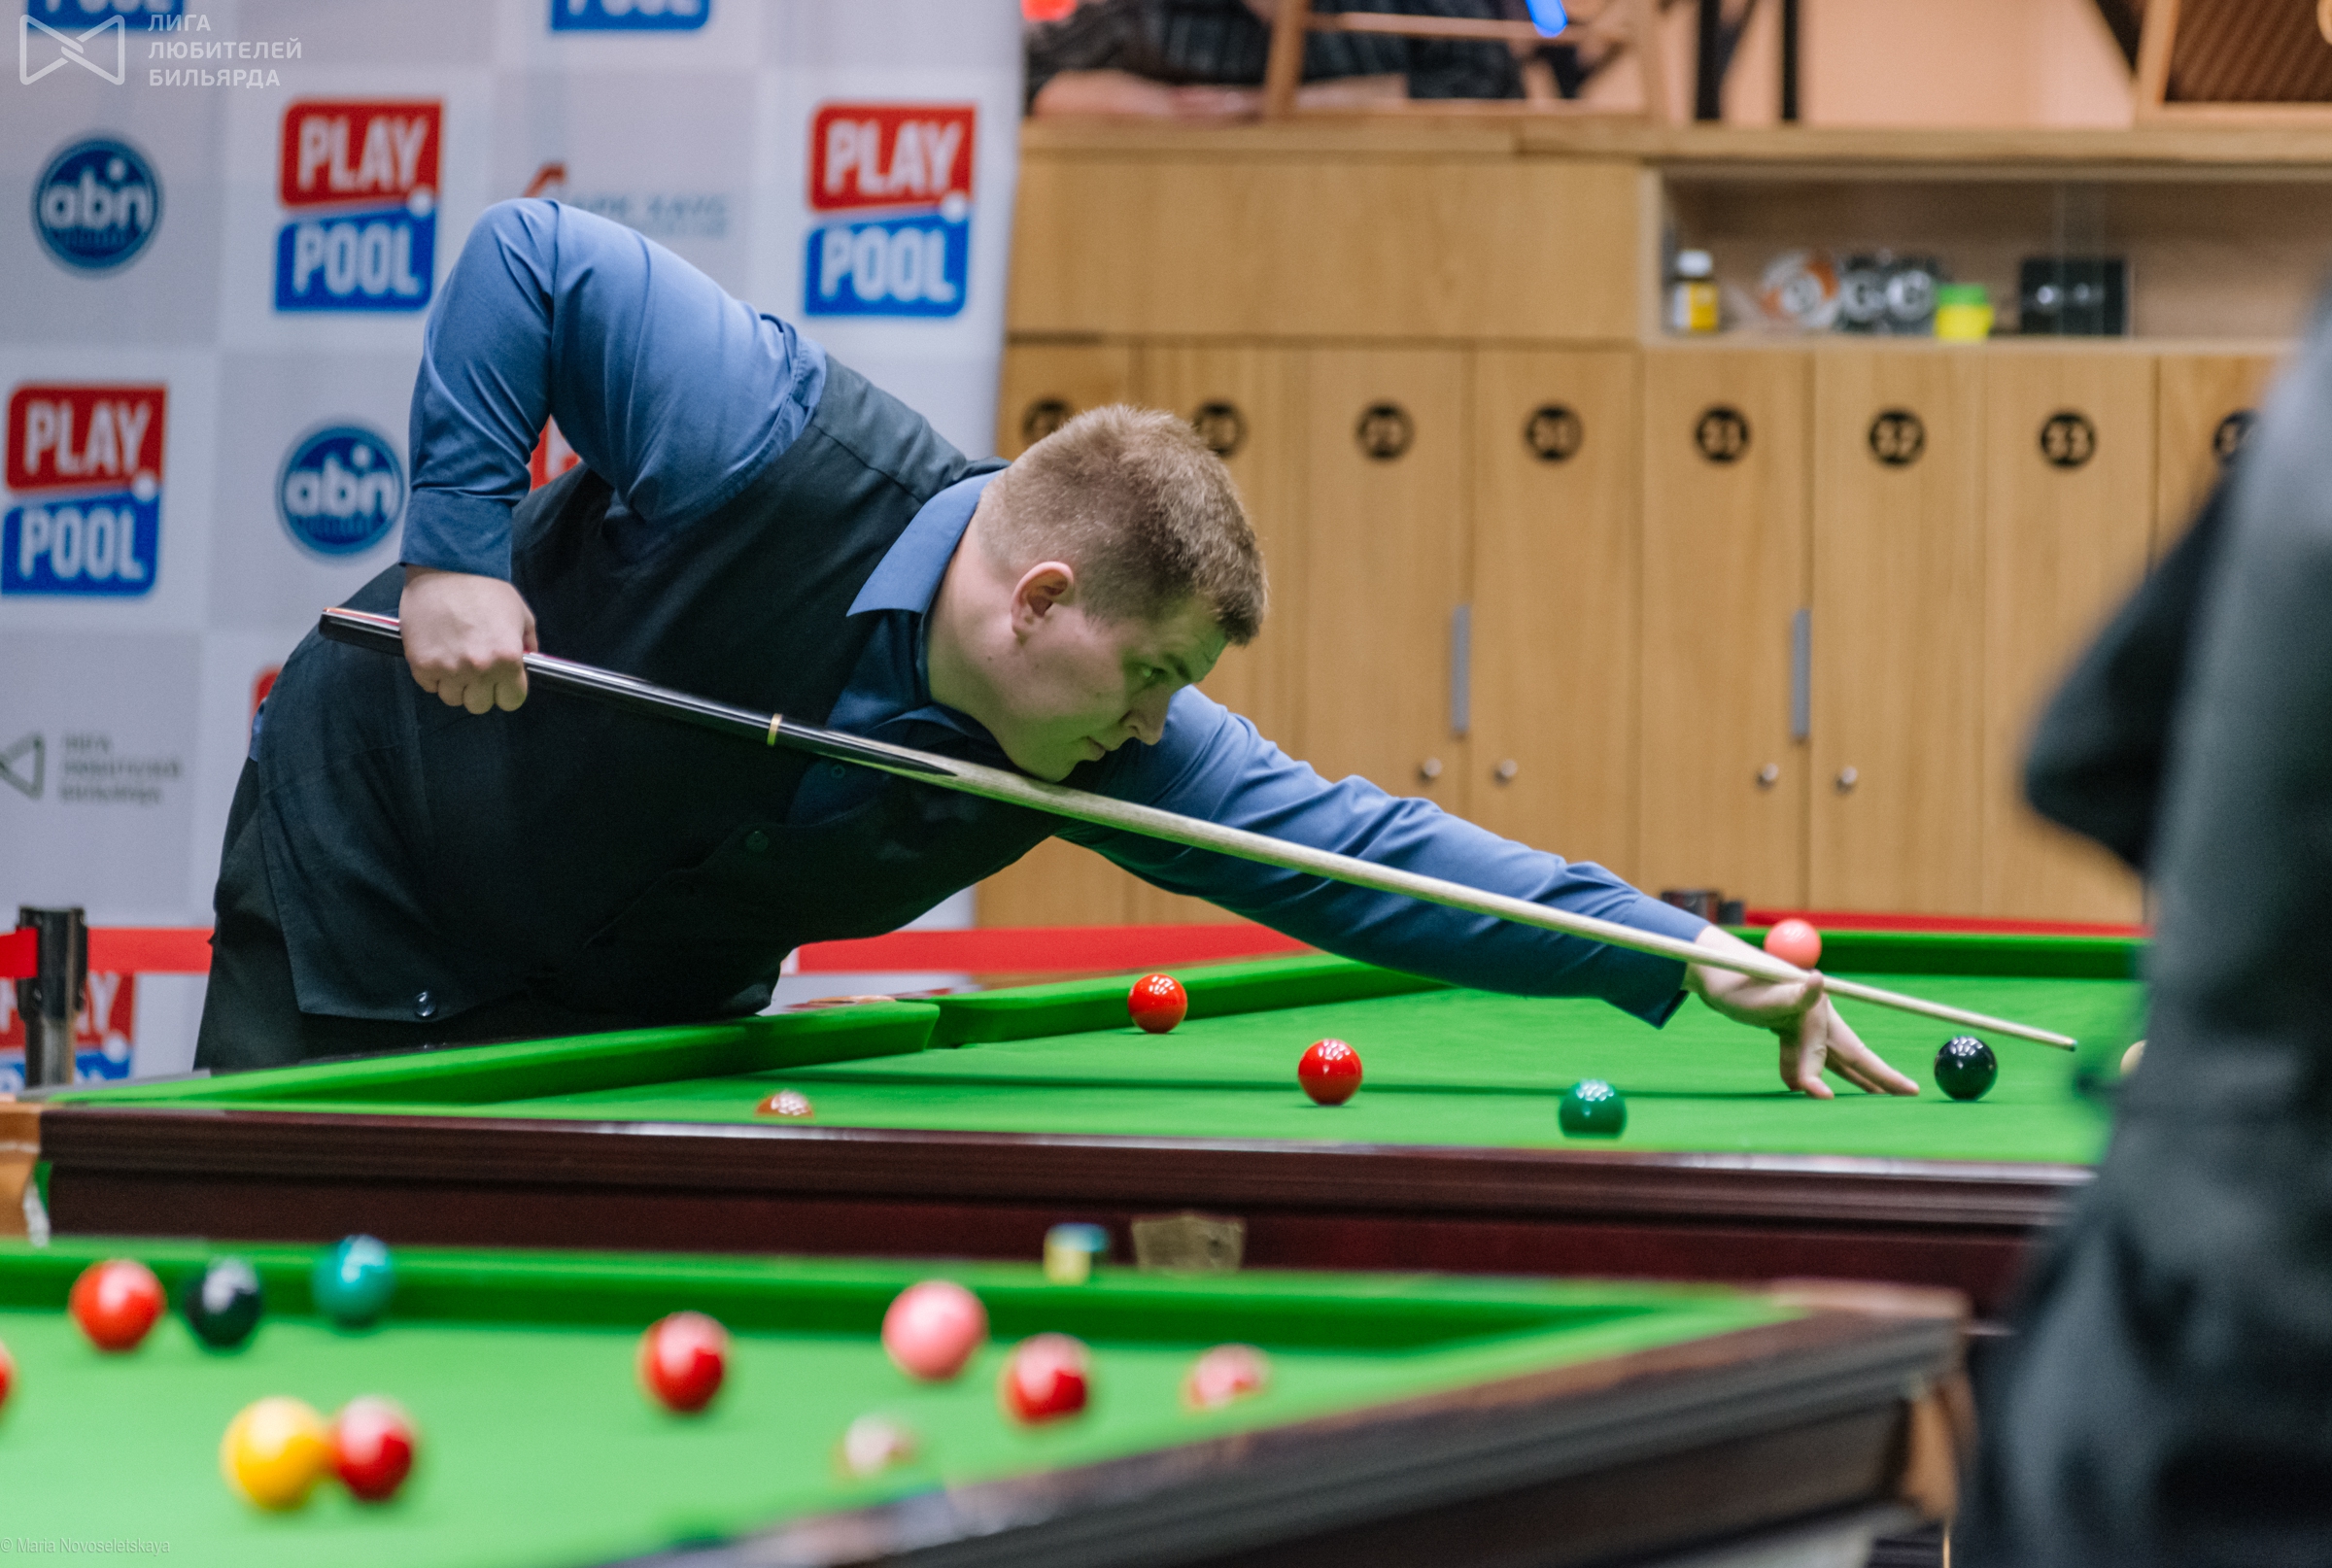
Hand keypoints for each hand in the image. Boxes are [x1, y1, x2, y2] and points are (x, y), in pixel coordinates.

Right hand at [398, 566, 536, 714]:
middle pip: (480, 705)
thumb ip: (527, 644)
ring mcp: (448, 668)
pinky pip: (429, 685)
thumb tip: (527, 663)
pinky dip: (433, 674)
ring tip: (455, 657)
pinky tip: (438, 652)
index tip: (501, 683)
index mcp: (507, 659)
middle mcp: (479, 668)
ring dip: (455, 684)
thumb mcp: (521, 614)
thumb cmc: (484, 586)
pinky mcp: (421, 663)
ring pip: (452, 698)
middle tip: (476, 670)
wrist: (447, 565)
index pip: (512, 701)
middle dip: (480, 690)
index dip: (507, 691)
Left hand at [1684, 927, 1920, 1099]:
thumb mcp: (1764, 996)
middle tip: (1911, 1093)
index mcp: (1819, 1011)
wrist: (1713, 973)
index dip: (1880, 1074)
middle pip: (1852, 1055)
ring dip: (1850, 1080)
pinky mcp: (1785, 1027)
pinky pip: (1800, 1057)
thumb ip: (1793, 998)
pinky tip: (1799, 1085)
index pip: (1852, 1052)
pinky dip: (1802, 1073)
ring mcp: (1801, 1022)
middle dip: (1881, 1078)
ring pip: (1829, 1059)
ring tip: (1878, 1095)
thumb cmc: (1737, 983)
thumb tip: (1817, 981)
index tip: (1908, 1090)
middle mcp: (1816, 1016)